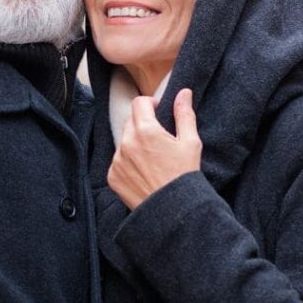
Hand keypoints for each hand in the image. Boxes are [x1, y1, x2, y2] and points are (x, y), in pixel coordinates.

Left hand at [108, 89, 202, 209]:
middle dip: (143, 123)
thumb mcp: (190, 143)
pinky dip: (128, 162)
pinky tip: (143, 172)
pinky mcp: (112, 176)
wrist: (172, 210)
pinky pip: (118, 161)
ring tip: (152, 159)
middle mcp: (126, 143)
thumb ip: (184, 114)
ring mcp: (117, 160)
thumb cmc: (184, 176)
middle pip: (131, 121)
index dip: (150, 104)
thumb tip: (184, 92)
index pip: (139, 103)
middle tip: (158, 138)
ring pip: (123, 141)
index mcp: (146, 131)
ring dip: (134, 143)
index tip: (158, 111)